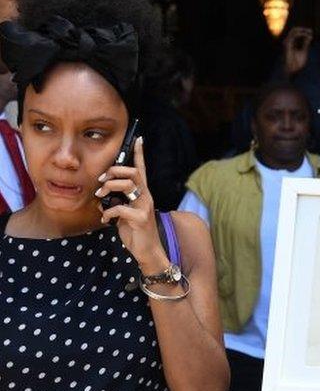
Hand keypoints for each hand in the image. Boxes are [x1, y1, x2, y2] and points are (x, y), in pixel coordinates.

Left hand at [95, 136, 167, 273]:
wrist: (148, 251)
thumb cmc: (135, 232)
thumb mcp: (123, 214)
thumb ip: (115, 202)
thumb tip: (101, 198)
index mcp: (142, 193)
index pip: (141, 169)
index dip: (140, 153)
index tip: (138, 138)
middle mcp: (146, 196)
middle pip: (132, 173)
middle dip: (114, 172)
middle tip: (101, 181)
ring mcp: (145, 206)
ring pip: (128, 185)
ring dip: (110, 187)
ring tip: (101, 196)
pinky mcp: (141, 218)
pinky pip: (121, 208)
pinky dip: (108, 212)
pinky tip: (105, 219)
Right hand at [283, 26, 312, 75]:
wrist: (293, 70)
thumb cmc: (297, 63)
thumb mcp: (304, 51)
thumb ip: (306, 44)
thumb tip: (310, 36)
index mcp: (291, 43)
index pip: (296, 33)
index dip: (304, 31)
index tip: (311, 33)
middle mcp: (288, 42)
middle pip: (294, 30)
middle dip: (303, 29)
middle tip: (311, 31)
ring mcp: (287, 42)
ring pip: (294, 31)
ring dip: (303, 31)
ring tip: (310, 33)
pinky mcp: (288, 44)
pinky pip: (294, 35)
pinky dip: (301, 34)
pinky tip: (307, 36)